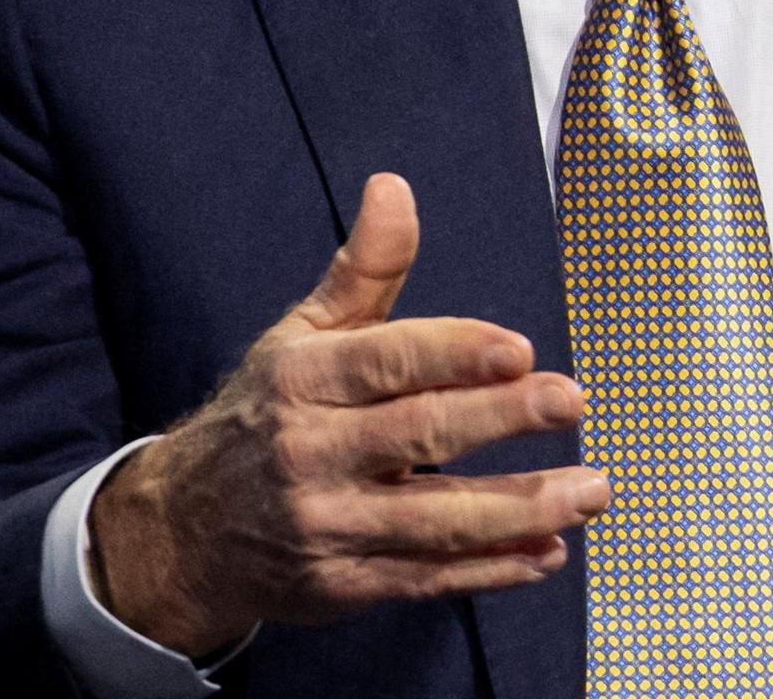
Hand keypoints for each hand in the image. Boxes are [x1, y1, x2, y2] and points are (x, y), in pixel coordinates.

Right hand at [88, 174, 608, 657]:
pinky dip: (492, 569)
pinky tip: (550, 553)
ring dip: (521, 508)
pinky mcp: (342, 586)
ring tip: (592, 490)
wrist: (181, 531)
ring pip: (435, 519)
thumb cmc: (265, 415)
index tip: (521, 348)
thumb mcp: (301, 336)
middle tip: (571, 401)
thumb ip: (364, 269)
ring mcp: (328, 526)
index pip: (387, 362)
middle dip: (501, 418)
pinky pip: (427, 578)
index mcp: (306, 382)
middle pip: (418, 436)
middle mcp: (313, 454)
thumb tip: (395, 186)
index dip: (456, 354)